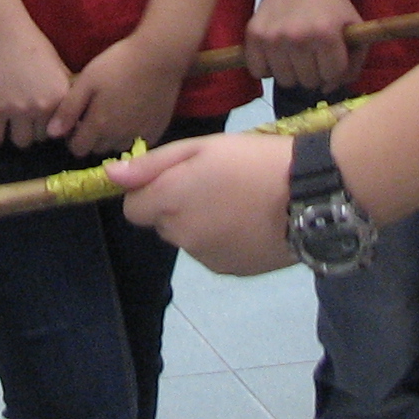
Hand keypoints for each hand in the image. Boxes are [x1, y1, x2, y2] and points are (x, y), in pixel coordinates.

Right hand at [0, 10, 73, 147]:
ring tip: (12, 123)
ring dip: (16, 134)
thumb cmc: (32, 44)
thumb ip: (65, 92)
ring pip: (20, 142)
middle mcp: (42, 107)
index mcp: (60, 96)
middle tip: (26, 119)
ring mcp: (17, 109)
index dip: (53, 127)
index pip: (62, 129)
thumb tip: (74, 117)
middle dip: (34, 130)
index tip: (45, 123)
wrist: (2, 31)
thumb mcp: (58, 66)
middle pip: (40, 138)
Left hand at [49, 26, 189, 156]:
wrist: (159, 57)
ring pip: (118, 147)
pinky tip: (133, 116)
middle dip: (92, 138)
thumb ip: (68, 109)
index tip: (76, 121)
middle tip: (94, 115)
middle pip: (98, 150)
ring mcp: (140, 135)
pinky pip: (139, 142)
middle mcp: (119, 137)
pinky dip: (132, 135)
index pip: (78, 149)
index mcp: (99, 126)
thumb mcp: (87, 81)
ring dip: (112, 138)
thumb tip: (52, 134)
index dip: (73, 137)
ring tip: (114, 115)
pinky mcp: (157, 129)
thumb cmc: (118, 64)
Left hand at [111, 132, 297, 274]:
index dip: (150, 191)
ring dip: (201, 223)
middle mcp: (181, 235)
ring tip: (238, 201)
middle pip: (162, 223)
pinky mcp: (230, 270)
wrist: (309, 195)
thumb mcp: (202, 148)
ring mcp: (206, 257)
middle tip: (215, 183)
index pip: (133, 209)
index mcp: (169, 201)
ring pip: (188, 238)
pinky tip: (250, 221)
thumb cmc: (254, 159)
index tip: (180, 176)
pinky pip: (213, 253)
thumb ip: (152, 165)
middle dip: (177, 206)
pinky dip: (223, 239)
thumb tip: (110, 176)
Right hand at [242, 0, 362, 91]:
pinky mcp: (253, 35)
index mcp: (326, 34)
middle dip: (314, 70)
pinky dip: (267, 67)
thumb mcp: (353, 26)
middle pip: (308, 82)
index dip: (334, 67)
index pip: (332, 76)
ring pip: (284, 81)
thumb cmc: (329, 3)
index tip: (331, 52)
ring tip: (295, 51)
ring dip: (292, 71)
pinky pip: (258, 72)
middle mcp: (298, 37)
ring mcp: (273, 37)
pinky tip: (276, 51)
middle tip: (312, 51)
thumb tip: (328, 90)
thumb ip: (353, 64)